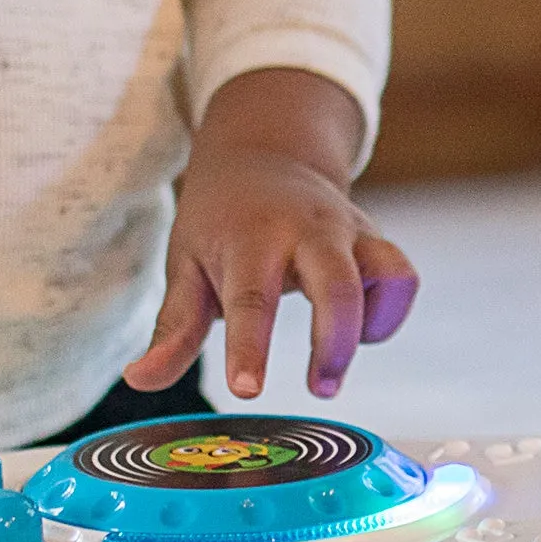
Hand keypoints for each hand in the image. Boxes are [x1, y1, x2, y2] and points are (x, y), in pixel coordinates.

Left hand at [127, 69, 417, 402]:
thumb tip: (139, 381)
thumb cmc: (220, 219)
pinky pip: (401, 278)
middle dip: (334, 344)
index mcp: (250, 239)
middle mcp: (306, 230)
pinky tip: (358, 331)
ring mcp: (347, 231)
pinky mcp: (375, 239)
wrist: (267, 152)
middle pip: (337, 287)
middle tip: (319, 388)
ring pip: (385, 274)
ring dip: (369, 328)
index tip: (246, 389)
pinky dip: (388, 312)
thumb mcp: (185, 264)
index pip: (251, 299)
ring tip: (335, 368)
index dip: (250, 347)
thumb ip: (172, 330)